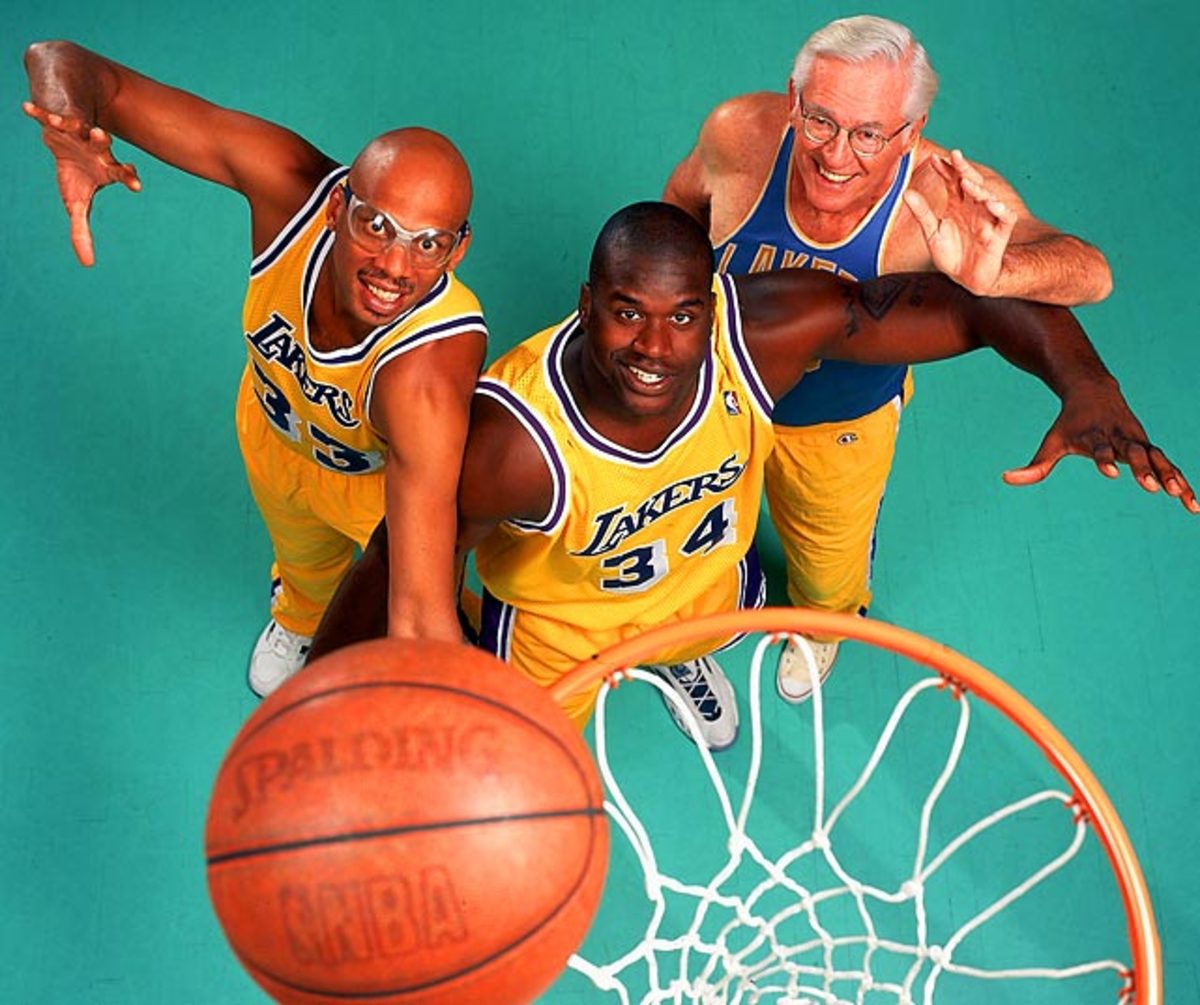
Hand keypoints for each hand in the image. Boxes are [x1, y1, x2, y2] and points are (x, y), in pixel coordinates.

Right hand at [22, 100, 140, 266]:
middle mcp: (96, 148)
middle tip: (102, 136)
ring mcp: (77, 134)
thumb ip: (82, 231)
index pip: (122, 173)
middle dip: (102, 140)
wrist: (63, 140)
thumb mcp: (77, 203)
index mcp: (106, 168)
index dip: (129, 178)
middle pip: (103, 144)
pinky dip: (39, 113)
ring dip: (76, 125)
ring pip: (79, 126)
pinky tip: (26, 109)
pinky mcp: (56, 122)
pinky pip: (47, 115)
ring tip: (74, 124)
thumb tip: (87, 264)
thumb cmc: (76, 174)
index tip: (137, 187)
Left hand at [904, 149, 1017, 296]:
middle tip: (954, 156)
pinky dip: (1001, 211)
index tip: (933, 159)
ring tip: (966, 182)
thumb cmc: (950, 254)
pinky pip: (1005, 218)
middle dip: (963, 169)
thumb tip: (906, 193)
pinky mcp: (999, 234)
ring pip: (988, 197)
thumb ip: (922, 213)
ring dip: (979, 189)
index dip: (945, 170)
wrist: (965, 278)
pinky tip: (992, 205)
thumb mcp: (932, 233)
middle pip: (971, 182)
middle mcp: (973, 207)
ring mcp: (987, 218)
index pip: (952, 181)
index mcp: (957, 205)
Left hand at [1003, 383, 1197, 512]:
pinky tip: (1194, 506)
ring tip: (1180, 495)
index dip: (1104, 461)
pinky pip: (1170, 466)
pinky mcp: (1150, 448)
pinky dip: (1183, 482)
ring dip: (1170, 476)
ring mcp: (1139, 442)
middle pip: (1134, 453)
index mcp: (1096, 437)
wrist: (1094, 391)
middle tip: (1150, 487)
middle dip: (1142, 468)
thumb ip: (1034, 465)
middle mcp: (1120, 438)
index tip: (1109, 474)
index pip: (1101, 450)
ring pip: (1158, 459)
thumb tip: (1005, 478)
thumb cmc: (1070, 424)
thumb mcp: (1052, 441)